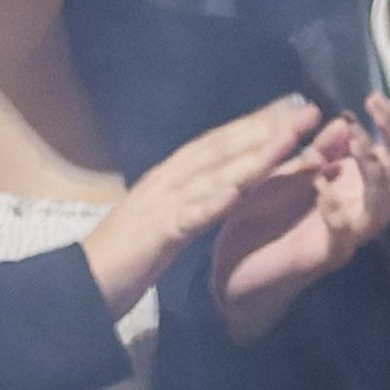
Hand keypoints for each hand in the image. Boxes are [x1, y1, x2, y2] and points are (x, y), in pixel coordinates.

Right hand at [80, 97, 324, 315]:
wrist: (82, 284)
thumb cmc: (124, 254)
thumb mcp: (165, 218)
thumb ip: (190, 197)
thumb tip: (222, 183)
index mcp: (169, 177)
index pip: (218, 142)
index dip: (256, 121)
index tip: (294, 104)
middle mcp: (166, 181)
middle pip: (221, 148)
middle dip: (266, 127)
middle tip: (307, 110)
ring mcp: (159, 205)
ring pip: (212, 175)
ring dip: (251, 156)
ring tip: (288, 140)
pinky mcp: (154, 235)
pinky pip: (186, 217)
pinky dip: (211, 203)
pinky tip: (237, 192)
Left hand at [211, 93, 389, 340]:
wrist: (232, 271)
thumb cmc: (263, 220)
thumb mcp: (286, 173)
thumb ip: (317, 150)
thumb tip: (343, 118)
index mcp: (355, 188)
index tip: (373, 97)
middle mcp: (359, 212)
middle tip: (374, 109)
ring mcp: (346, 237)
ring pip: (383, 209)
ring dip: (374, 171)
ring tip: (354, 140)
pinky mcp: (322, 258)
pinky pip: (343, 237)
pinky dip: (335, 208)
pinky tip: (321, 186)